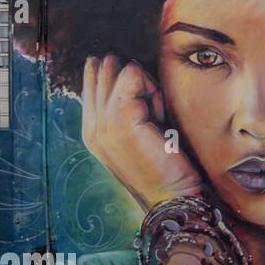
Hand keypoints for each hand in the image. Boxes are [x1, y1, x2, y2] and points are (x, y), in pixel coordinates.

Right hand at [82, 55, 203, 210]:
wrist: (173, 196)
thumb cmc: (165, 162)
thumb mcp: (142, 130)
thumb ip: (131, 105)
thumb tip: (133, 68)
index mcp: (92, 129)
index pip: (94, 80)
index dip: (124, 78)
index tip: (148, 102)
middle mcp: (91, 126)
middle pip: (104, 70)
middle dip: (134, 78)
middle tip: (154, 110)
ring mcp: (101, 124)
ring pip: (121, 71)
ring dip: (147, 85)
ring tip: (158, 116)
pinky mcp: (119, 120)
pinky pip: (132, 76)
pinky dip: (152, 89)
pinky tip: (159, 114)